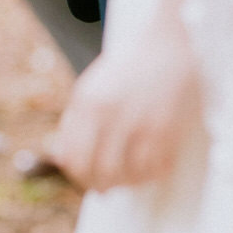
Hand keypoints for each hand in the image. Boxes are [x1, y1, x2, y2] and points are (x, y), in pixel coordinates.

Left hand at [46, 24, 202, 191]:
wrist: (171, 44)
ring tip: (132, 178)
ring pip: (126, 175)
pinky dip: (152, 175)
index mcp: (87, 101)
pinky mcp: (166, 129)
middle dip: (102, 185)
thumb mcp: (94, 85)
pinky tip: (153, 168)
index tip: (88, 178)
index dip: (78, 175)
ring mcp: (138, 122)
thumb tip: (60, 156)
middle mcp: (109, 113)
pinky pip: (154, 170)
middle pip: (97, 171)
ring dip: (128, 183)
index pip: (72, 157)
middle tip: (109, 188)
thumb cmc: (131, 66)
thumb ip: (75, 119)